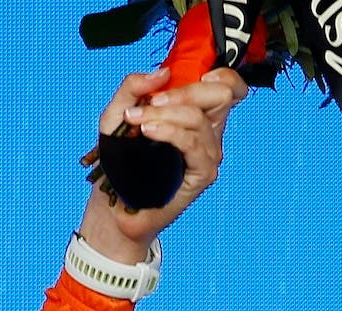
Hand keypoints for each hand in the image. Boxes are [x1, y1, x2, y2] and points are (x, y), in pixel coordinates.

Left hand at [78, 66, 249, 262]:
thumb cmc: (119, 162)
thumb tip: (163, 73)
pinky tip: (148, 132)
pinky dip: (169, 132)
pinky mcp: (202, 173)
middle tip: (153, 101)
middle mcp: (208, 131)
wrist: (114, 206)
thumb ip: (134, 87)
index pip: (228, 87)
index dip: (223, 76)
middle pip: (221, 95)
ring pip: (198, 118)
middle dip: (183, 92)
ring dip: (163, 114)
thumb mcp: (117, 115)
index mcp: (196, 114)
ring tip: (136, 122)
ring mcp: (207, 152)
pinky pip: (193, 143)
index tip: (195, 76)